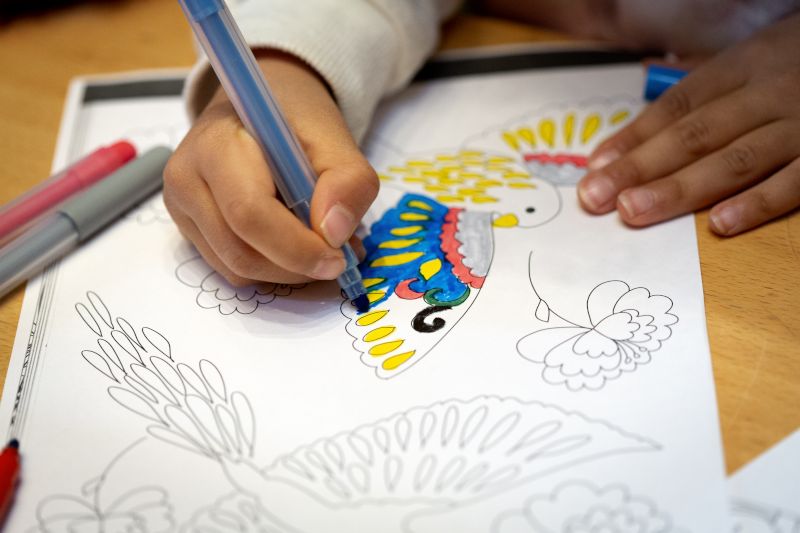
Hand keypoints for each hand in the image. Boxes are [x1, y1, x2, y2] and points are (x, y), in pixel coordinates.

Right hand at [164, 51, 376, 284]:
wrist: (256, 108)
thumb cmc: (292, 118)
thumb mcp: (334, 137)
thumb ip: (347, 181)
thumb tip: (335, 234)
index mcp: (215, 145)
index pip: (249, 213)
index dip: (296, 247)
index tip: (337, 259)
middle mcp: (186, 180)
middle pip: (240, 252)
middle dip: (295, 266)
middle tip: (337, 258)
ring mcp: (182, 209)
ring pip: (236, 269)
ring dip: (286, 271)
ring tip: (320, 246)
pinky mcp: (191, 230)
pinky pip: (232, 268)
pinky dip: (271, 268)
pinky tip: (295, 244)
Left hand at [578, 13, 799, 235]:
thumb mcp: (754, 62)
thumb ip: (704, 97)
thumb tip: (635, 140)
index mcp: (743, 67)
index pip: (677, 108)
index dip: (634, 139)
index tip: (594, 169)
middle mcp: (769, 93)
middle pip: (695, 135)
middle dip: (641, 168)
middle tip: (597, 198)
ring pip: (735, 159)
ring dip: (680, 189)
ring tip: (635, 212)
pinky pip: (797, 180)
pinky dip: (760, 202)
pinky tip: (720, 223)